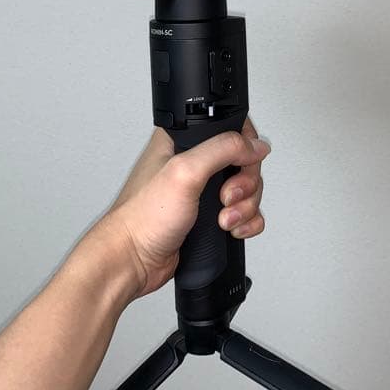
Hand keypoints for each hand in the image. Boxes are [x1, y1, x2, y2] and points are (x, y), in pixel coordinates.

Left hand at [98, 120, 268, 297]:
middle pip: (245, 162)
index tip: (239, 164)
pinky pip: (245, 213)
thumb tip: (255, 146)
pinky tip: (230, 230)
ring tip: (223, 219)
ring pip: (247, 190)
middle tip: (225, 198)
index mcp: (183, 140)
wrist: (134, 261)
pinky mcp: (210, 215)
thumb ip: (222, 150)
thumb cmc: (143, 217)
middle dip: (244, 184)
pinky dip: (245, 222)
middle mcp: (194, 163)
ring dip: (244, 207)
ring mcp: (203, 191)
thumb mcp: (185, 172)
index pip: (230, 128)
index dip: (244, 145)